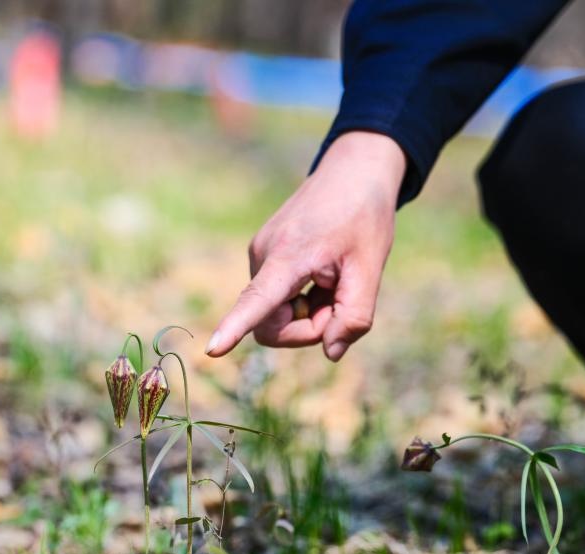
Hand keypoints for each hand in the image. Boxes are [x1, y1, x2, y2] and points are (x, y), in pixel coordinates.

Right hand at [206, 131, 405, 361]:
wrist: (353, 169)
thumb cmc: (365, 216)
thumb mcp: (371, 267)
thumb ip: (354, 316)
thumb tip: (331, 353)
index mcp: (288, 256)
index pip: (258, 301)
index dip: (235, 328)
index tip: (214, 349)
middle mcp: (262, 256)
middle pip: (271, 325)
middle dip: (307, 327)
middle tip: (339, 302)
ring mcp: (258, 255)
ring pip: (275, 313)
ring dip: (308, 310)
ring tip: (333, 278)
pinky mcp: (262, 255)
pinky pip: (275, 298)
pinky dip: (302, 297)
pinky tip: (321, 272)